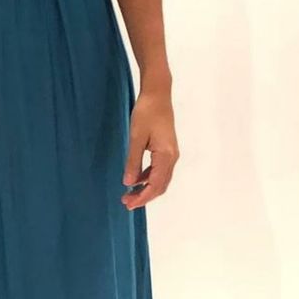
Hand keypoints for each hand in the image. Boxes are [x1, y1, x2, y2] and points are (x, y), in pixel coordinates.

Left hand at [122, 89, 178, 209]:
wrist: (158, 95)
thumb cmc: (146, 113)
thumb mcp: (136, 137)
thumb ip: (133, 161)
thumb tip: (129, 183)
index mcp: (166, 156)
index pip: (155, 185)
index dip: (142, 197)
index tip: (128, 204)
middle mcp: (172, 157)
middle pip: (160, 186)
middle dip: (144, 196)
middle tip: (126, 203)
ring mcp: (171, 154)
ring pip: (160, 179)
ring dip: (146, 189)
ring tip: (129, 194)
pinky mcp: (167, 150)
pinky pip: (159, 170)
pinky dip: (148, 178)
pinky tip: (136, 180)